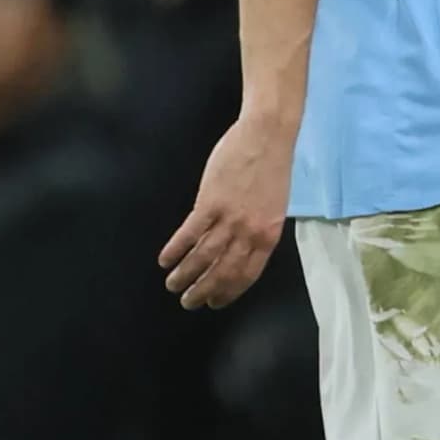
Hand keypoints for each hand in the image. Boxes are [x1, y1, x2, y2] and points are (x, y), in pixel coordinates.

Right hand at [163, 113, 293, 309]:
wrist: (267, 136)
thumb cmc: (272, 168)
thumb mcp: (274, 208)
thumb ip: (257, 231)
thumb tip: (238, 249)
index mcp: (269, 237)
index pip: (246, 275)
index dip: (227, 293)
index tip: (213, 303)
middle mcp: (249, 233)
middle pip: (222, 272)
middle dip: (203, 291)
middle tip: (188, 302)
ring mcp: (229, 219)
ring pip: (203, 257)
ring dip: (185, 274)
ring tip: (172, 284)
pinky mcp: (210, 202)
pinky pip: (190, 233)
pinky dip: (176, 249)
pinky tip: (165, 259)